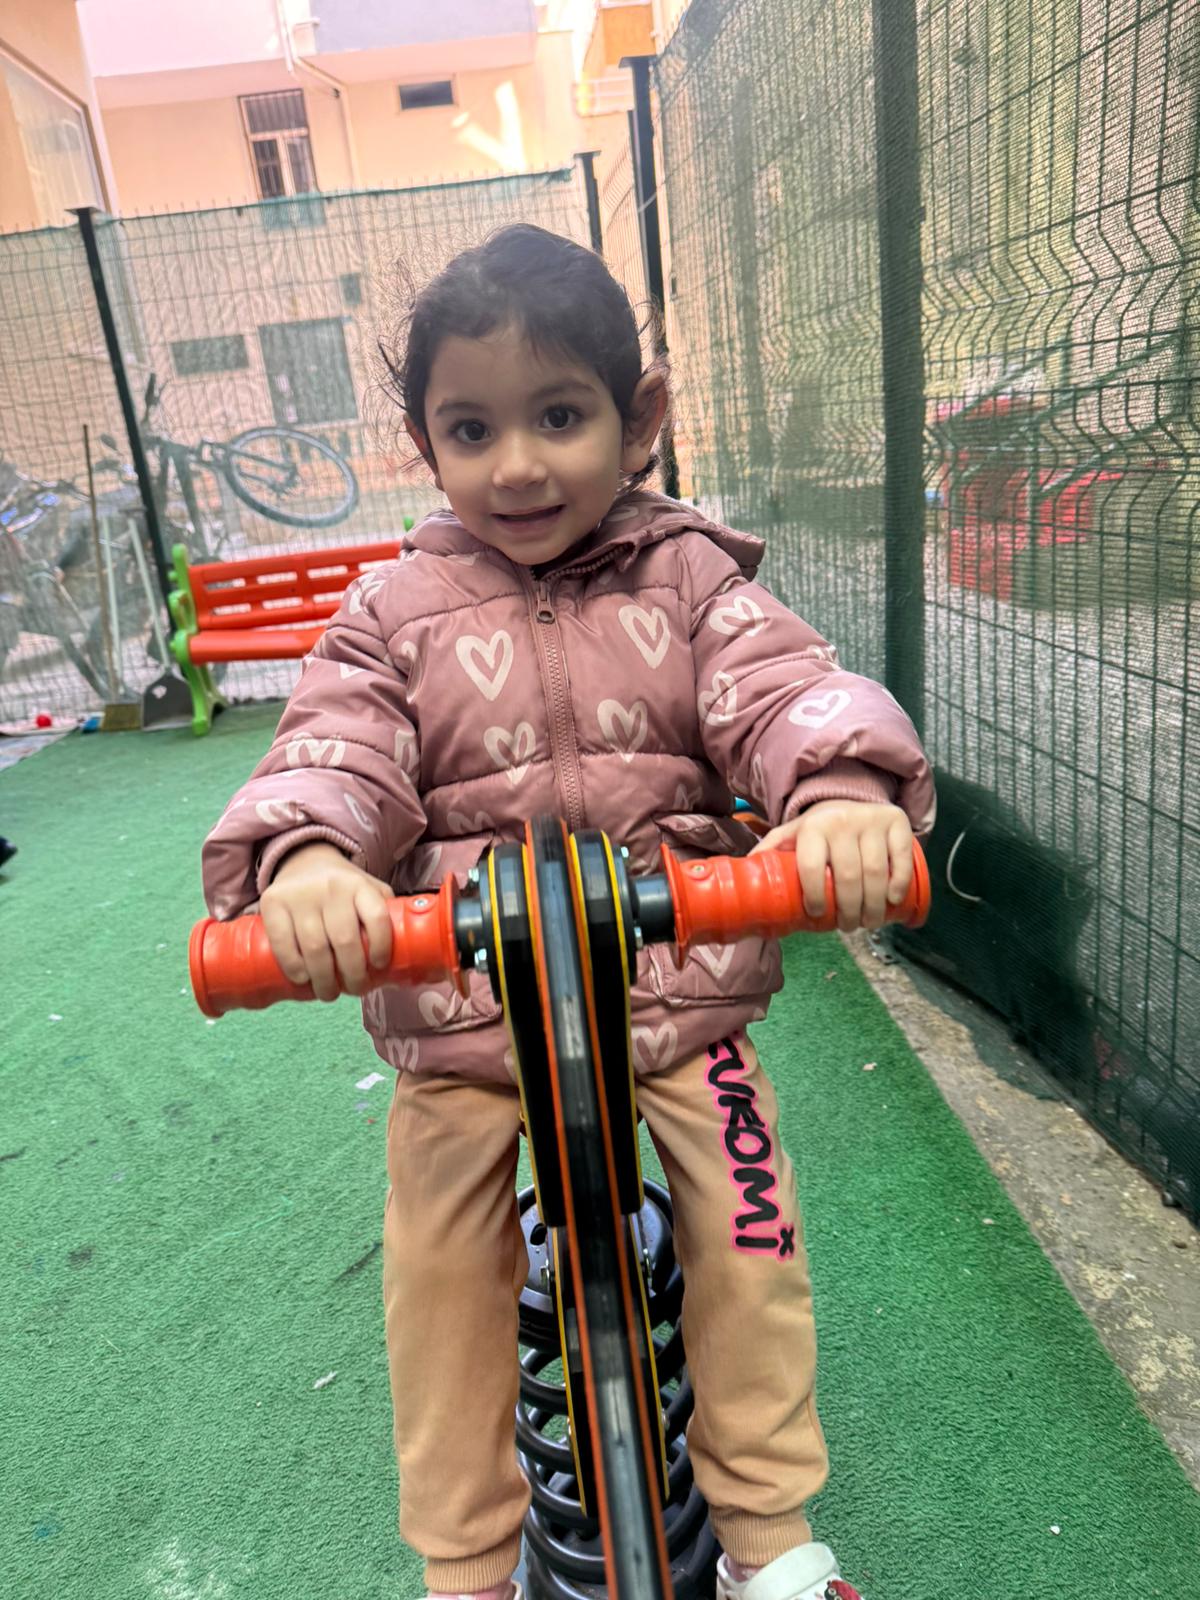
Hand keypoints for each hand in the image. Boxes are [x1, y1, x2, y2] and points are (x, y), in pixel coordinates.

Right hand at [259, 842, 392, 1000]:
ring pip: (314, 947)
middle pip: (344, 940)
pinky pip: (282, 942)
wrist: (305, 859)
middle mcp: (331, 887)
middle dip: (352, 975)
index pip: (377, 917)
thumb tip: (402, 960)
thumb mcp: (369, 890)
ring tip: (329, 993)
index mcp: (360, 885)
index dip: (381, 947)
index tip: (379, 966)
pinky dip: (293, 967)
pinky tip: (303, 979)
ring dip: (323, 979)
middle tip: (354, 990)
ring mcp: (300, 894)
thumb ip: (384, 915)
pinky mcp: (273, 902)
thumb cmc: (344, 888)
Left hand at [749, 799, 913, 931]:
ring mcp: (872, 820)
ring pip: (876, 872)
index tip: (817, 915)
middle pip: (848, 877)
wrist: (851, 798)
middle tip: (848, 927)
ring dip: (873, 906)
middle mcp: (842, 821)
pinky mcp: (898, 822)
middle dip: (849, 911)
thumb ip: (770, 852)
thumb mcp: (791, 835)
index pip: (812, 867)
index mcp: (812, 827)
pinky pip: (901, 859)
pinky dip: (899, 884)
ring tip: (868, 922)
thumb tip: (742, 880)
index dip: (814, 897)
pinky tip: (892, 901)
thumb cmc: (818, 829)